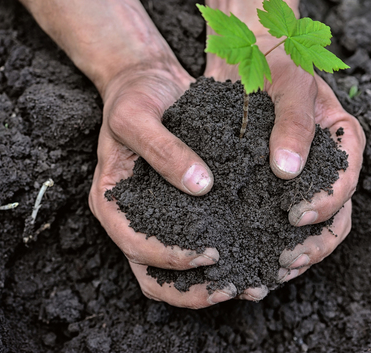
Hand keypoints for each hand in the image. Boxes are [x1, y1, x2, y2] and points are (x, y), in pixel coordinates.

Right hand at [88, 65, 268, 307]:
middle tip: (237, 286)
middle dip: (195, 289)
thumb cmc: (134, 97)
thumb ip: (164, 150)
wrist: (149, 82)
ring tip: (253, 283)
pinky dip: (226, 256)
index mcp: (112, 203)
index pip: (136, 246)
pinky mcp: (186, 208)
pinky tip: (258, 253)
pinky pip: (202, 241)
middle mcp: (134, 219)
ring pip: (180, 270)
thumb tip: (201, 186)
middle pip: (157, 274)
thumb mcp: (137, 115)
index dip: (171, 258)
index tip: (210, 254)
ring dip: (213, 283)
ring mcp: (160, 217)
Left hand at [205, 35, 365, 284]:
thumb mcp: (290, 84)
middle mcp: (327, 164)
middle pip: (335, 217)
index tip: (295, 215)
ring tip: (266, 271)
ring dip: (292, 252)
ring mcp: (301, 177)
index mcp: (344, 140)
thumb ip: (294, 125)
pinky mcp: (271, 184)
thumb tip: (288, 172)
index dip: (326, 204)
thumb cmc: (276, 61)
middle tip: (284, 261)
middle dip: (312, 244)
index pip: (346, 181)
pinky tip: (246, 256)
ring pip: (308, 227)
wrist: (247, 53)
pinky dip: (266, 240)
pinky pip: (275, 218)